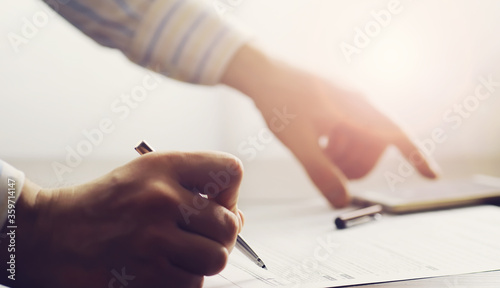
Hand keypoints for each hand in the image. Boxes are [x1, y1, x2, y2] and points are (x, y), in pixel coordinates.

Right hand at [6, 152, 243, 287]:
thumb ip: (194, 187)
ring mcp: (152, 239)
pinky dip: (182, 282)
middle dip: (221, 236)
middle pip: (230, 225)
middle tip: (197, 237)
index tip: (214, 205)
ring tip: (177, 255)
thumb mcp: (145, 175)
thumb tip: (238, 221)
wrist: (49, 236)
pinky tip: (160, 270)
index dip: (230, 193)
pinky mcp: (145, 277)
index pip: (230, 172)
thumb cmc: (105, 206)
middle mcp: (161, 199)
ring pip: (215, 259)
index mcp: (163, 167)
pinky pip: (192, 285)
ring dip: (201, 262)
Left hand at [222, 44, 437, 206]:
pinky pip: (348, 132)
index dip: (416, 157)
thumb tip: (341, 202)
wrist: (260, 72)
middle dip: (354, 166)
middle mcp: (358, 104)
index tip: (433, 175)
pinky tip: (317, 144)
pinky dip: (337, 145)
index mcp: (357, 109)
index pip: (396, 135)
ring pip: (360, 141)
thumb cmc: (279, 101)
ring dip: (343, 156)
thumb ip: (321, 174)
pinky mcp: (336, 104)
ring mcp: (347, 103)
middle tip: (328, 171)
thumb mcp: (299, 143)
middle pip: (375, 147)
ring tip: (318, 155)